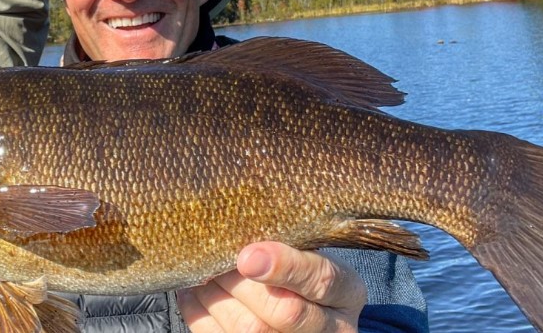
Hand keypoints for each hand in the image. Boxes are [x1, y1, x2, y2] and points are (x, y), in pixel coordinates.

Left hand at [177, 242, 365, 331]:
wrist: (306, 313)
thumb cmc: (302, 268)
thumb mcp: (311, 250)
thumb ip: (288, 239)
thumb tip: (239, 220)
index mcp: (347, 292)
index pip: (321, 280)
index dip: (283, 267)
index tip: (247, 255)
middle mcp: (332, 328)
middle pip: (284, 312)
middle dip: (241, 284)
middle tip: (215, 257)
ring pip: (251, 331)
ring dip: (217, 297)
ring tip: (203, 271)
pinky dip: (201, 315)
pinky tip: (195, 292)